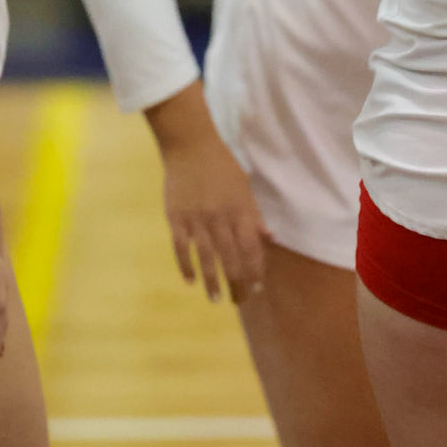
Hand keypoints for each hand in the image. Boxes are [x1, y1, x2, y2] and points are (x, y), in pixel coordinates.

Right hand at [147, 83, 270, 303]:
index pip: (250, 246)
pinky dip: (185, 266)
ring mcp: (196, 219)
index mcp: (239, 208)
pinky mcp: (176, 218)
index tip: (257, 286)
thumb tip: (270, 237)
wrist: (190, 146)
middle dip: (236, 281)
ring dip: (212, 281)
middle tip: (239, 300)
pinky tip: (190, 281)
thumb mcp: (244, 186)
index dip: (255, 268)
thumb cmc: (221, 166)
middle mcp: (219, 217)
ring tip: (217, 299)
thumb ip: (255, 214)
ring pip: (206, 257)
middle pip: (230, 256)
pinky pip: (180, 248)